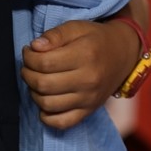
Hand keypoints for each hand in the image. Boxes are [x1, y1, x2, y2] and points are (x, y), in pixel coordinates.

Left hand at [21, 18, 140, 129]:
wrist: (123, 54)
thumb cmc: (96, 39)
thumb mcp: (76, 27)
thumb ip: (55, 35)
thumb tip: (35, 47)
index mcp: (85, 55)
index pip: (44, 63)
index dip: (28, 57)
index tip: (28, 51)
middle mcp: (88, 80)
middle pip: (43, 84)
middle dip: (27, 74)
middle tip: (28, 65)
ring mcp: (88, 99)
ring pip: (48, 104)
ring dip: (33, 92)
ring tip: (36, 80)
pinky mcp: (89, 111)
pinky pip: (62, 123)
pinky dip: (46, 117)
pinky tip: (44, 102)